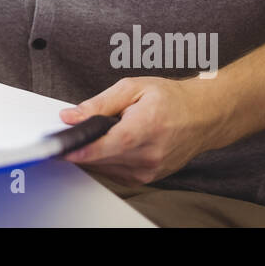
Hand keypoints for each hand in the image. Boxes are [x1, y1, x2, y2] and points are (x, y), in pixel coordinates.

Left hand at [57, 77, 222, 185]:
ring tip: (103, 132)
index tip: (61, 150)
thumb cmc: (171, 98)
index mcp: (145, 128)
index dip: (81, 149)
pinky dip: (108, 160)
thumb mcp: (133, 87)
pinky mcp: (149, 178)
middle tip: (75, 130)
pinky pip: (117, 173)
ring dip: (96, 154)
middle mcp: (149, 154)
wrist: (203, 116)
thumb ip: (99, 103)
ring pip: (107, 167)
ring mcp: (150, 170)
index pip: (107, 145)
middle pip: (102, 158)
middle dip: (84, 146)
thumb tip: (71, 116)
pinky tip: (113, 144)